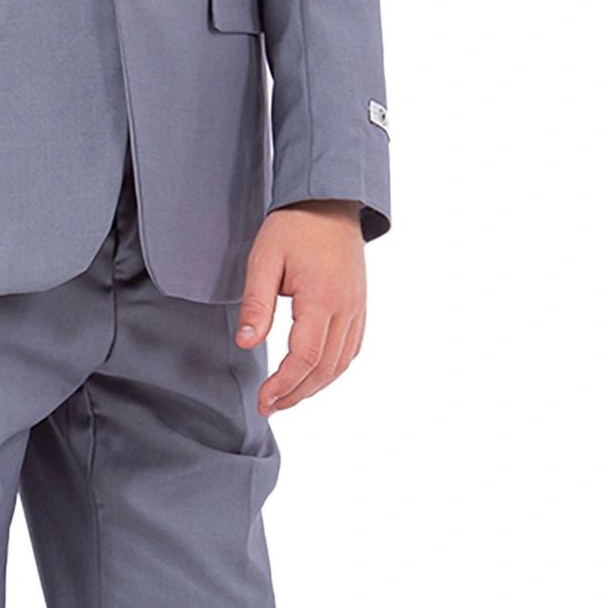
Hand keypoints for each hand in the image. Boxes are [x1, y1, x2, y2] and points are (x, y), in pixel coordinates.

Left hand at [236, 201, 366, 413]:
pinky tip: (313, 375)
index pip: (305, 357)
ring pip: (341, 363)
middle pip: (325, 368)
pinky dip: (332, 369)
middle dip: (296, 393)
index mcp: (322, 298)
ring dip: (315, 386)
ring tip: (287, 397)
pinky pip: (351, 349)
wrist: (330, 201)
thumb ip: (257, 303)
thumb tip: (247, 343)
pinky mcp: (360, 306)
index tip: (263, 399)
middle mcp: (346, 308)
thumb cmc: (294, 227)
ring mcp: (357, 308)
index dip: (284, 384)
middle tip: (269, 406)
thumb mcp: (264, 260)